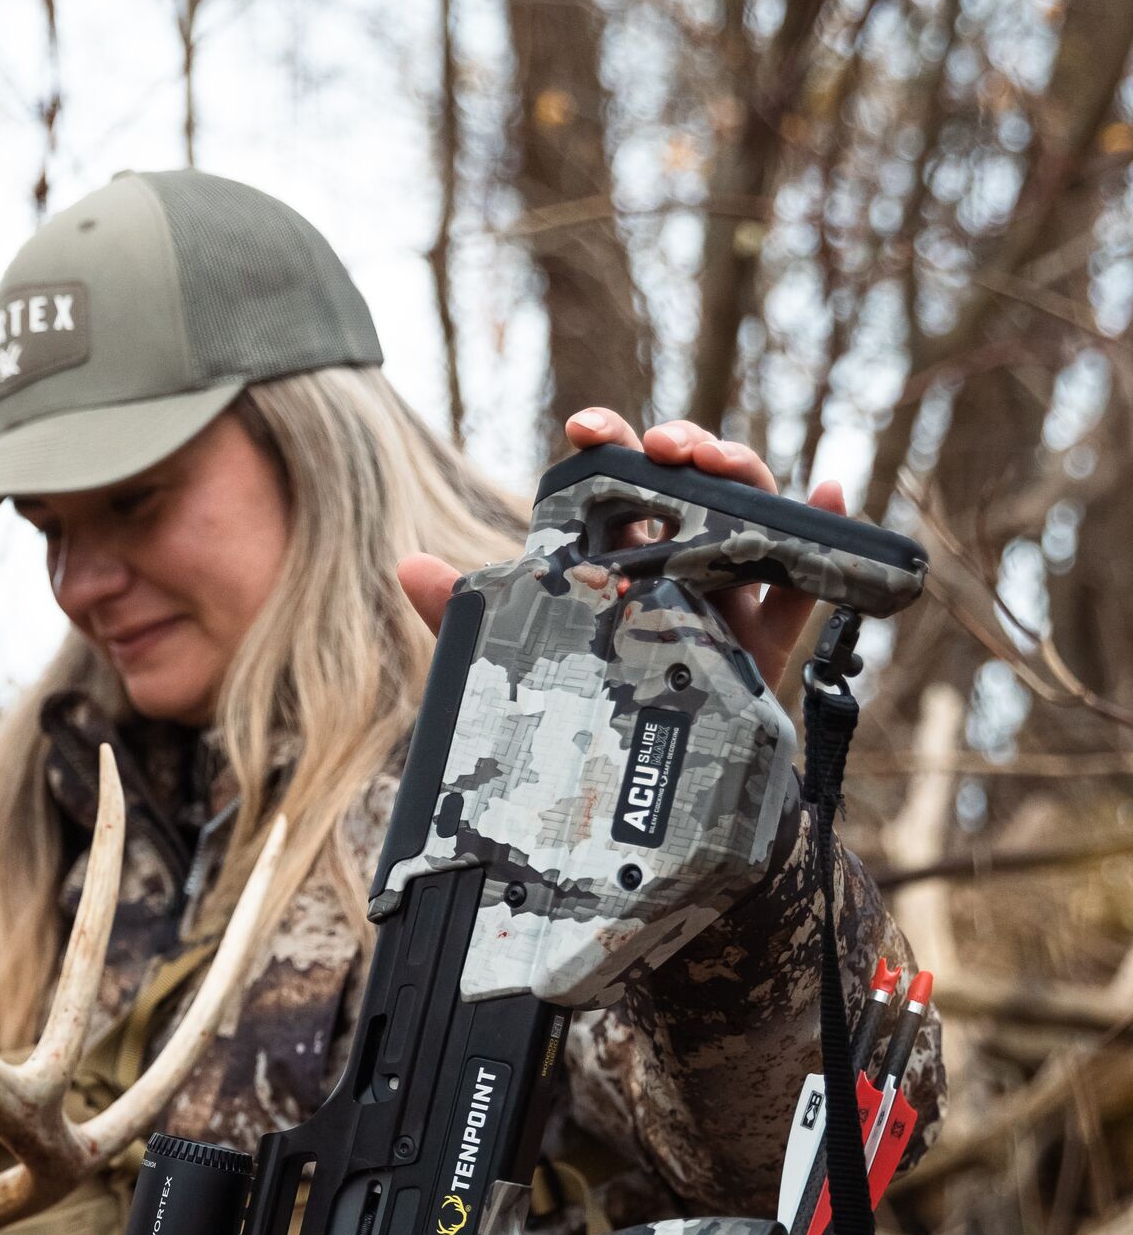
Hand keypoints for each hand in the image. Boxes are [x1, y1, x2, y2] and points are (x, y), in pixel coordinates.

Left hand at [397, 406, 848, 699]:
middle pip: (690, 483)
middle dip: (685, 445)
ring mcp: (728, 597)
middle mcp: (678, 566)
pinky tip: (828, 491)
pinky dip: (824, 529)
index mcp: (620, 560)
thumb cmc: (577, 720)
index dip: (609, 442)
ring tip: (724, 462)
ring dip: (744, 471)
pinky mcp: (768, 641)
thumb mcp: (518, 669)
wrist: (631, 808)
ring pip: (749, 512)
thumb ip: (465, 619)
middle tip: (668, 446)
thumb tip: (406, 564)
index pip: (616, 484)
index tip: (586, 426)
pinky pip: (807, 582)